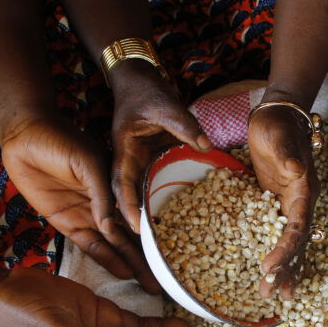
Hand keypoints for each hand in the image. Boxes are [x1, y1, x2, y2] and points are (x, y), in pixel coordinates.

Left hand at [0, 117, 159, 292]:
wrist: (24, 137)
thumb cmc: (60, 141)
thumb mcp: (88, 164)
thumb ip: (102, 195)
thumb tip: (113, 227)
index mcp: (119, 185)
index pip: (143, 214)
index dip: (158, 233)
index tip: (175, 250)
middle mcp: (108, 203)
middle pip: (133, 236)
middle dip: (149, 258)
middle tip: (165, 280)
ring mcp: (89, 214)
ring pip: (116, 245)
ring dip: (133, 264)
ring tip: (150, 284)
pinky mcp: (68, 223)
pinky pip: (92, 246)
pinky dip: (108, 260)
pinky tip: (124, 273)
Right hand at [110, 61, 209, 233]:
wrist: (140, 80)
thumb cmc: (148, 90)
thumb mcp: (166, 105)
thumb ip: (185, 125)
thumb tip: (206, 146)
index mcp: (124, 149)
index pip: (121, 182)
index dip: (127, 206)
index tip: (136, 226)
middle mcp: (129, 160)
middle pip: (128, 196)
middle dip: (135, 222)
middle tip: (148, 247)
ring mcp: (140, 162)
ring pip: (142, 193)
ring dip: (148, 216)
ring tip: (160, 243)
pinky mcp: (153, 161)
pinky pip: (156, 184)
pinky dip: (163, 201)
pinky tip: (176, 220)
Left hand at [248, 104, 318, 298]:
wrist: (279, 114)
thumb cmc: (276, 123)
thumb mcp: (277, 135)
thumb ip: (286, 154)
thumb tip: (295, 171)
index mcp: (304, 189)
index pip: (297, 226)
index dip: (284, 249)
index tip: (268, 267)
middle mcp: (303, 201)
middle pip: (298, 242)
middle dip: (286, 269)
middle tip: (271, 294)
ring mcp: (293, 204)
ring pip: (293, 243)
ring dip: (286, 269)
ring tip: (274, 295)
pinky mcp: (281, 203)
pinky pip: (283, 234)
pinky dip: (280, 254)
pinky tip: (273, 271)